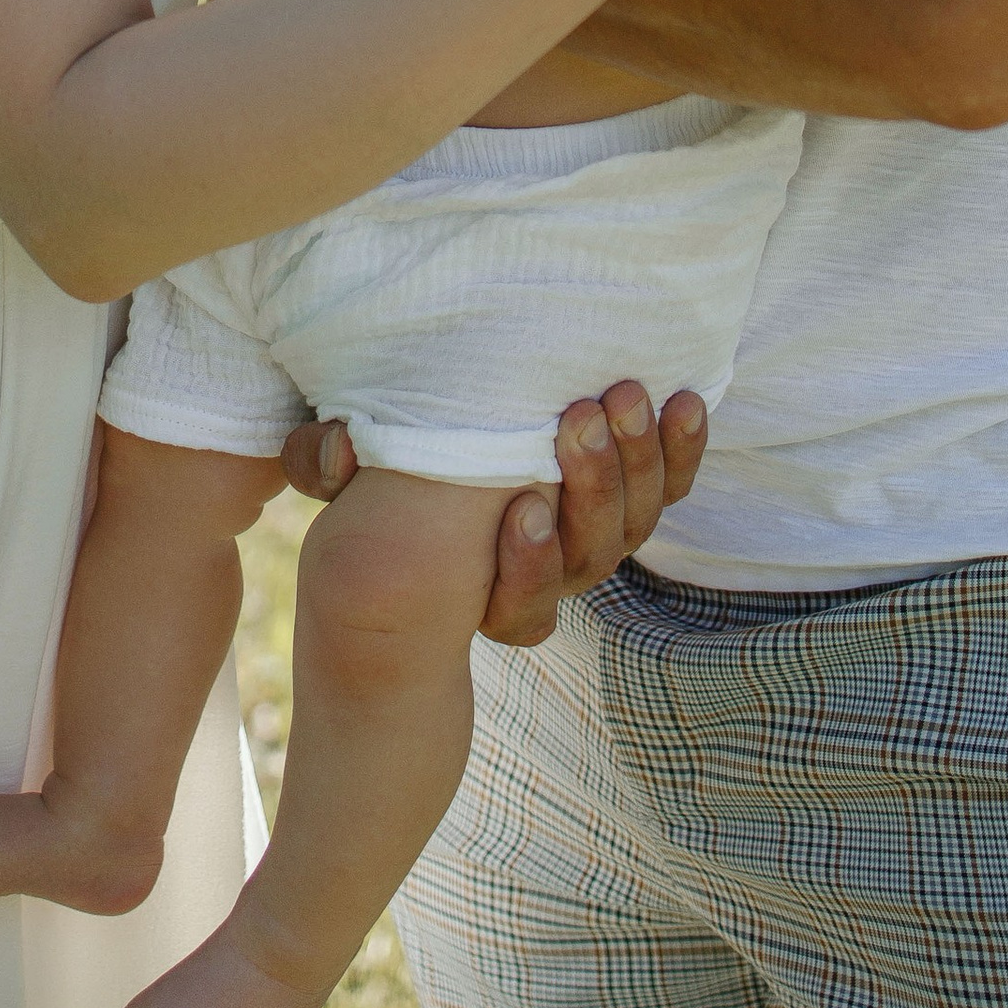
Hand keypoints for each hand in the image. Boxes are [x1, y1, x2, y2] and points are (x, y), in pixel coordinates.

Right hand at [278, 378, 707, 647]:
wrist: (442, 460)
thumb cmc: (382, 477)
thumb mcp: (341, 474)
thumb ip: (325, 462)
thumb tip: (338, 446)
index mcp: (486, 595)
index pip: (520, 611)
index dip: (529, 568)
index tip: (524, 507)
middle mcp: (552, 579)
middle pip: (591, 553)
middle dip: (592, 487)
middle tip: (577, 418)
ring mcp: (598, 539)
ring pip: (636, 520)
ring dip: (637, 459)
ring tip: (623, 396)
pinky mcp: (633, 496)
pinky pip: (670, 485)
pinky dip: (680, 447)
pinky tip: (682, 401)